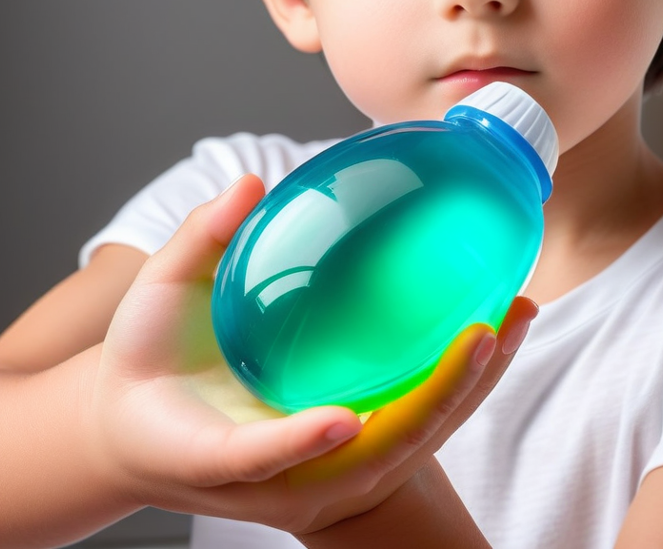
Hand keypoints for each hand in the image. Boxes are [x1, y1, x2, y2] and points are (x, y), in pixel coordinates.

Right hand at [92, 174, 535, 534]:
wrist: (146, 430)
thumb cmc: (146, 369)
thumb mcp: (152, 305)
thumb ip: (198, 244)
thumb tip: (248, 186)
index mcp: (217, 452)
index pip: (260, 459)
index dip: (298, 443)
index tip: (342, 419)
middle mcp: (284, 477)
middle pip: (374, 458)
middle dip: (436, 402)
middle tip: (484, 332)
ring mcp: (325, 472)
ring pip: (413, 442)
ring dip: (470, 387)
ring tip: (516, 317)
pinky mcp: (351, 452)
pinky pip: (417, 418)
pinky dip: (459, 380)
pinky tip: (491, 328)